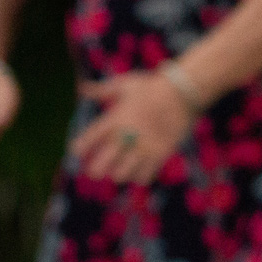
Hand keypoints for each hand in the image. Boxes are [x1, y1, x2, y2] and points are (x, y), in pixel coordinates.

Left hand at [69, 71, 195, 183]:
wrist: (182, 91)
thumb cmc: (152, 86)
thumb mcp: (125, 85)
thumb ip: (103, 90)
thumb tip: (82, 88)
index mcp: (115, 119)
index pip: (89, 139)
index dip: (80, 148)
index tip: (79, 151)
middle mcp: (126, 136)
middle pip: (101, 165)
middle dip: (96, 170)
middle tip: (97, 169)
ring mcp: (143, 147)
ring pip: (121, 175)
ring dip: (118, 173)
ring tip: (119, 169)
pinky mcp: (160, 154)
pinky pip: (144, 177)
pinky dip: (139, 176)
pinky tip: (139, 169)